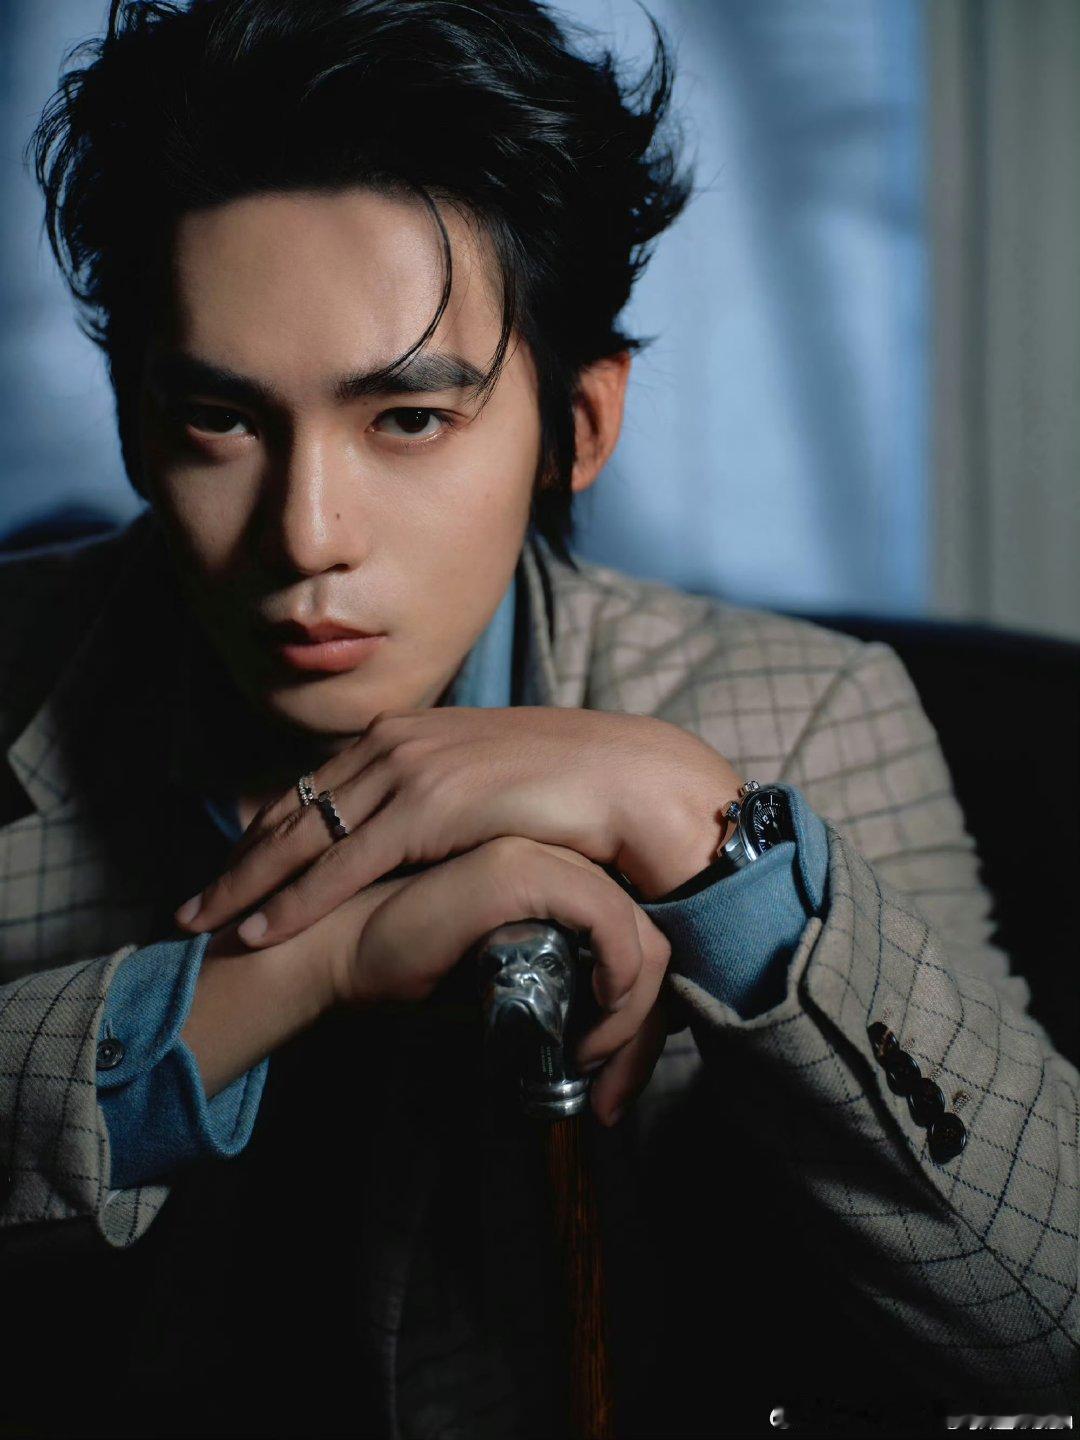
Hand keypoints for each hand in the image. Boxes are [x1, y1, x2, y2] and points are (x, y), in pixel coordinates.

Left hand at [175, 706, 741, 945]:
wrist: (633, 779)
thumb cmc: (572, 790)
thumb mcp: (489, 785)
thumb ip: (444, 801)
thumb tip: (422, 833)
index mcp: (409, 734)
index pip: (316, 789)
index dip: (266, 832)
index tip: (232, 869)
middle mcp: (397, 743)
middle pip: (293, 808)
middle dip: (238, 860)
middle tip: (192, 904)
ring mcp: (409, 770)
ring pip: (304, 835)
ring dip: (248, 883)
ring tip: (203, 924)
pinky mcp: (430, 805)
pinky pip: (345, 861)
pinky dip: (296, 896)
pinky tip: (262, 928)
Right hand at [326, 834, 674, 1125]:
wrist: (339, 949)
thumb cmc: (409, 965)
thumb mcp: (500, 981)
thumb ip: (551, 990)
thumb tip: (603, 1046)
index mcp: (560, 879)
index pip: (634, 941)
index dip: (636, 1020)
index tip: (611, 1089)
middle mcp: (561, 858)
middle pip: (649, 941)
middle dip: (644, 1032)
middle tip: (612, 1098)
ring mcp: (545, 857)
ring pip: (642, 938)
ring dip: (632, 1022)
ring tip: (590, 1069)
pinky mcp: (526, 869)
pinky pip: (613, 925)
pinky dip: (618, 985)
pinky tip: (586, 1032)